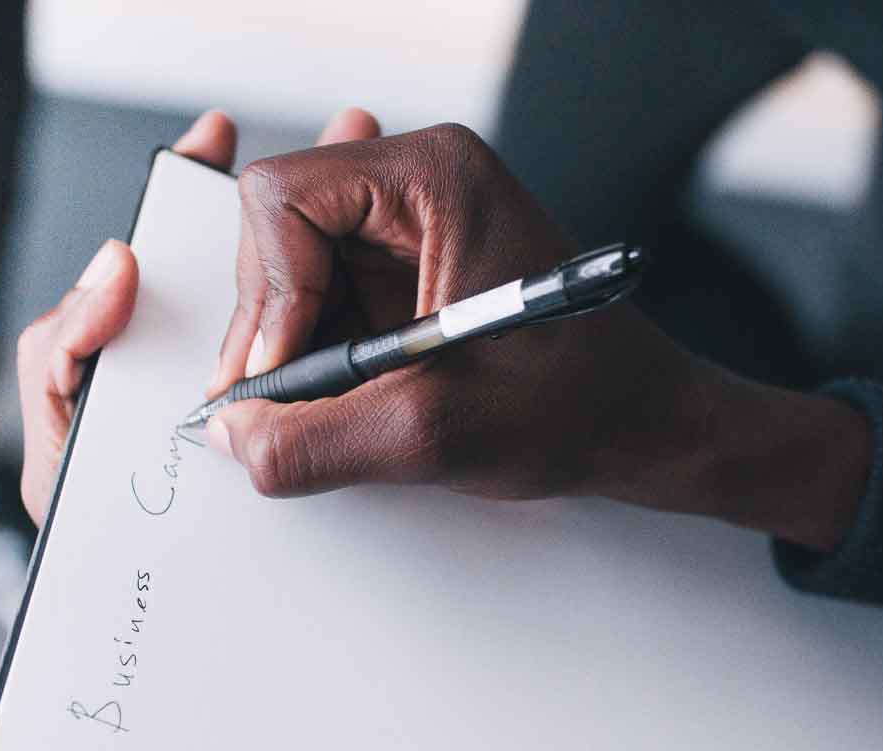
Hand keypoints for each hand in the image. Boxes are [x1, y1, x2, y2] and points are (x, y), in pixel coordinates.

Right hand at [18, 112, 867, 549]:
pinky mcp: (419, 269)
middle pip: (279, 228)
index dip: (264, 293)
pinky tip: (345, 395)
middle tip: (281, 402)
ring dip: (297, 343)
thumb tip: (232, 440)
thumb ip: (317, 441)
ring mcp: (420, 223)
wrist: (650, 429)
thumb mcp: (435, 433)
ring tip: (329, 408)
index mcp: (437, 177)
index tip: (276, 372)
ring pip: (297, 267)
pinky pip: (331, 295)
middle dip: (274, 322)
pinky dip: (323, 350)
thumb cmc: (582, 405)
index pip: (282, 197)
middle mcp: (425, 181)